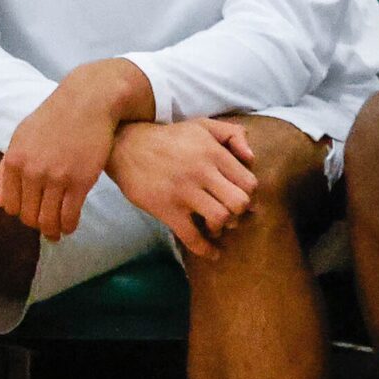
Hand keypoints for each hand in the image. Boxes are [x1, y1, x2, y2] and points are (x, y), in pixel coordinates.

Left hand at [0, 59, 149, 240]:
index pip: (10, 206)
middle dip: (37, 223)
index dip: (21, 212)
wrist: (89, 100)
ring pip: (48, 221)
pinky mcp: (80, 182)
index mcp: (15, 161)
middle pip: (28, 216)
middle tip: (47, 222)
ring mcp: (56, 178)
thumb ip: (8, 169)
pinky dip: (69, 226)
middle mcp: (32, 172)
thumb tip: (0, 203)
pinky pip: (69, 216)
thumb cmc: (55, 117)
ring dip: (53, 230)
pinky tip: (71, 224)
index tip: (33, 210)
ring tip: (59, 230)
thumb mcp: (22, 136)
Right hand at [106, 116, 259, 255]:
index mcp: (214, 153)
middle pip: (239, 203)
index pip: (248, 182)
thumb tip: (251, 158)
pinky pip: (193, 237)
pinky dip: (206, 249)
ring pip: (220, 219)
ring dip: (222, 227)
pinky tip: (213, 252)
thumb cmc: (169, 138)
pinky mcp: (167, 210)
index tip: (243, 199)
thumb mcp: (203, 125)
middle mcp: (203, 172)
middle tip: (232, 213)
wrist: (127, 146)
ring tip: (216, 225)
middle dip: (240, 213)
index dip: (250, 195)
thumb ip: (232, 134)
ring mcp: (184, 192)